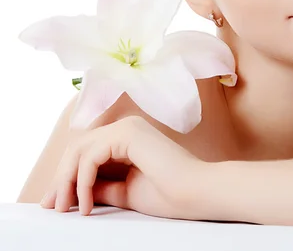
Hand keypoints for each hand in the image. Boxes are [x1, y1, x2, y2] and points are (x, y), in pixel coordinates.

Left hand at [40, 116, 202, 217]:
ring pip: (79, 149)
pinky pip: (90, 155)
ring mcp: (128, 127)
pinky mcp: (128, 133)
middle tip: (53, 207)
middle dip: (61, 179)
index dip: (66, 178)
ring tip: (66, 208)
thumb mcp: (124, 192)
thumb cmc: (170, 194)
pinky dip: (81, 180)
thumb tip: (71, 190)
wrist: (196, 192)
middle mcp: (126, 127)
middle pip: (78, 148)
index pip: (86, 153)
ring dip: (67, 180)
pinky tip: (86, 202)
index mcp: (129, 138)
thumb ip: (100, 187)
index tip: (57, 205)